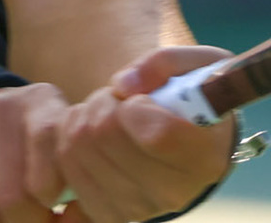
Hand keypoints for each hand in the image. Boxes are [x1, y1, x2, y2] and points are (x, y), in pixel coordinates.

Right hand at [0, 82, 69, 222]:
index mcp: (38, 103)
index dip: (52, 194)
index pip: (46, 153)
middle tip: (37, 219)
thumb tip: (70, 218)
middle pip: (11, 200)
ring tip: (13, 218)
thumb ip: (72, 169)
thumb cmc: (38, 142)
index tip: (55, 205)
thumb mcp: (63, 139)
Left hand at [55, 46, 235, 221]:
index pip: (158, 136)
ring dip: (83, 118)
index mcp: (204, 156)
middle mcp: (175, 192)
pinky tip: (92, 138)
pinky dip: (69, 143)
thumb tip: (124, 84)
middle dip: (103, 102)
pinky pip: (66, 170)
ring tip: (107, 115)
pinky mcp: (109, 214)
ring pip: (77, 149)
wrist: (188, 140)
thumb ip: (164, 63)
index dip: (134, 107)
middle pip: (106, 136)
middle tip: (118, 100)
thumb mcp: (195, 65)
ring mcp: (140, 208)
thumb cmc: (194, 97)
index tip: (136, 99)